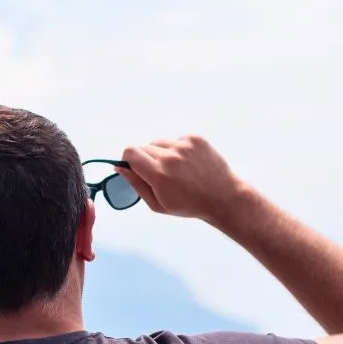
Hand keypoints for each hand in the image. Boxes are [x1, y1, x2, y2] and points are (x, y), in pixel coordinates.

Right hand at [119, 135, 244, 223]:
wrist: (224, 197)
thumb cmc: (188, 205)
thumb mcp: (158, 204)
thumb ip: (136, 184)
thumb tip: (119, 167)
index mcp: (159, 174)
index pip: (130, 152)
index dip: (128, 160)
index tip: (134, 168)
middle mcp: (171, 156)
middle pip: (143, 147)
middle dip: (146, 159)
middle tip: (160, 175)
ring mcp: (184, 145)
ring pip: (159, 142)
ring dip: (161, 154)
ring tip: (177, 171)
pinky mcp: (195, 138)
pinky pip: (175, 140)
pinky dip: (177, 150)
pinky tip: (189, 165)